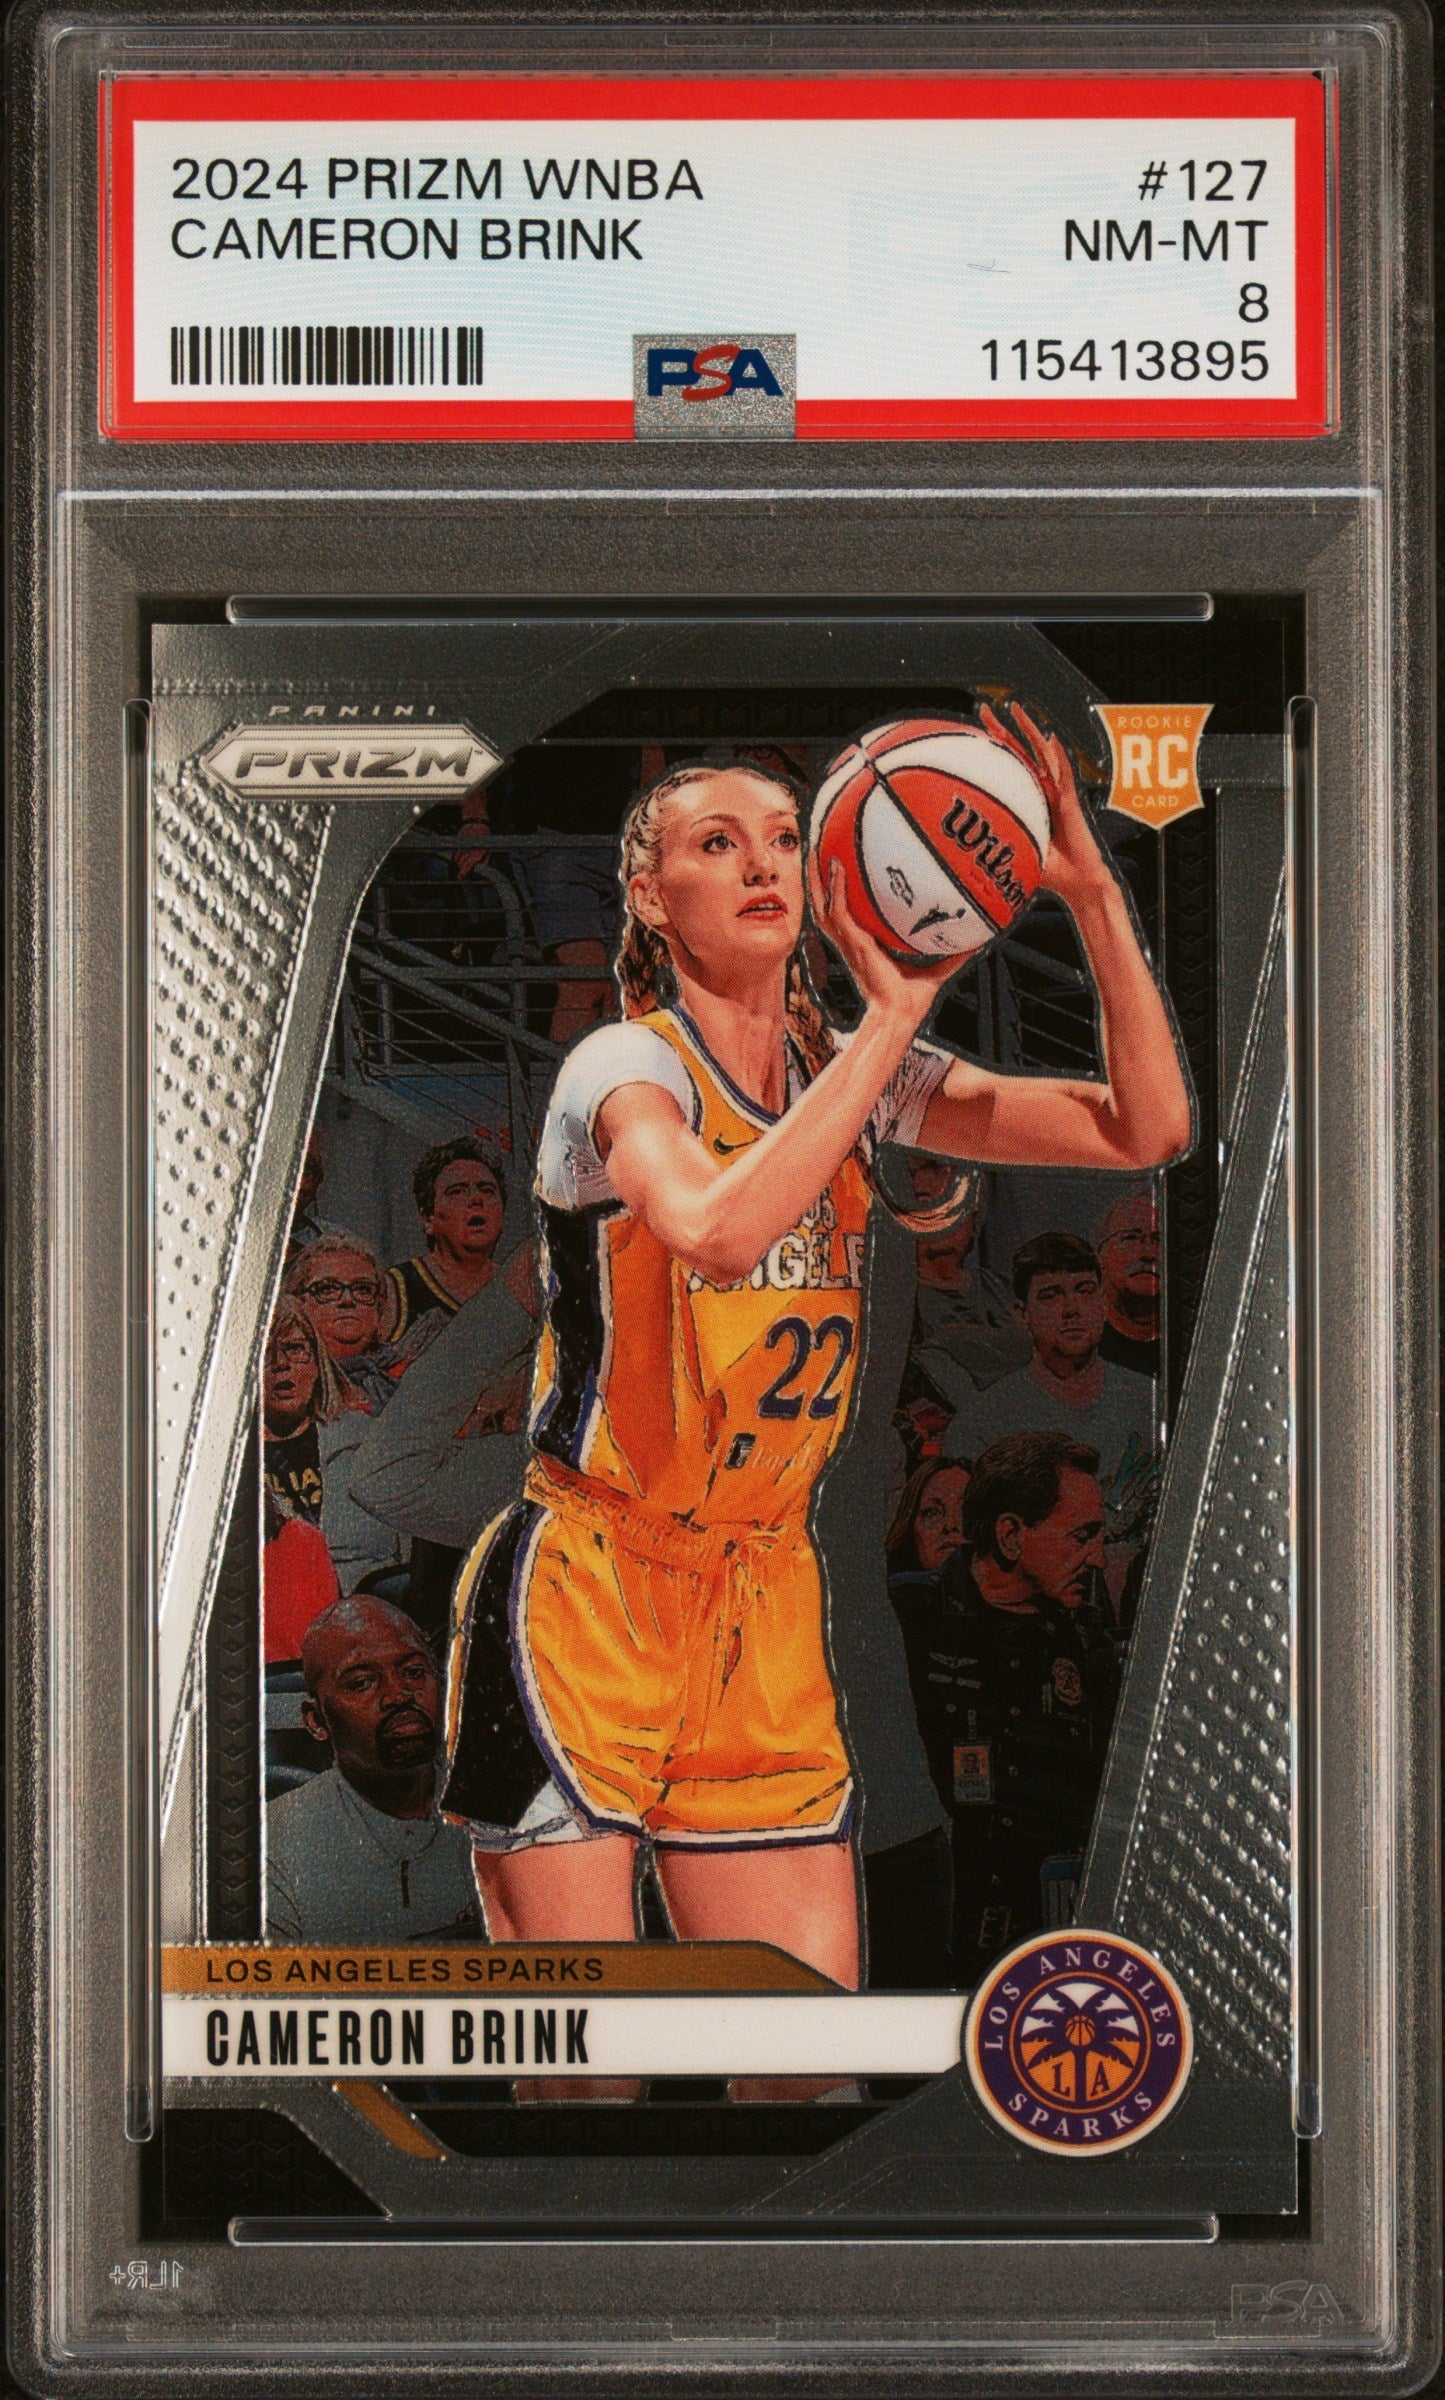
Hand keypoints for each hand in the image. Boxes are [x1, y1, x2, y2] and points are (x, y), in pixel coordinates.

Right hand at [809, 854, 958, 1030]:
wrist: (899, 1016)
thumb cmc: (911, 1001)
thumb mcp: (937, 970)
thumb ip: (955, 954)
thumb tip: (982, 940)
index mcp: (864, 946)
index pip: (846, 915)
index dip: (840, 894)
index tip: (842, 869)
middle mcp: (851, 942)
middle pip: (825, 904)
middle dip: (819, 878)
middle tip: (820, 848)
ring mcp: (849, 942)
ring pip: (823, 904)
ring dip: (818, 877)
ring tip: (818, 848)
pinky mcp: (854, 943)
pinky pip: (839, 910)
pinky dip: (837, 887)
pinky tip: (839, 866)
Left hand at [979, 701, 1109, 910]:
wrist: (1078, 883)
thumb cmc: (1050, 874)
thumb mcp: (1015, 856)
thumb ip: (997, 848)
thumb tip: (961, 854)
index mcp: (1029, 799)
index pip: (1008, 767)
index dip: (993, 749)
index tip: (973, 730)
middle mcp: (1043, 791)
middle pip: (1021, 753)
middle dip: (1003, 729)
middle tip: (983, 708)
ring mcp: (1058, 794)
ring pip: (1042, 754)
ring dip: (1029, 730)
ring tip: (1015, 708)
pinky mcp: (1072, 802)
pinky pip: (1064, 775)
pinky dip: (1058, 757)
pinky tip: (1051, 739)